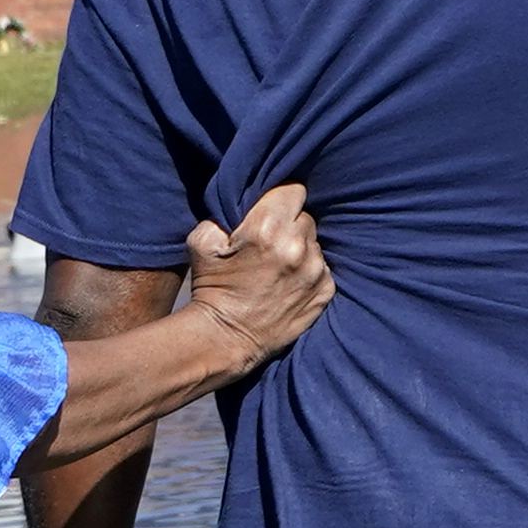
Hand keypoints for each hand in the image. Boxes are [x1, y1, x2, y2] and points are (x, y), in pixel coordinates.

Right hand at [184, 184, 328, 360]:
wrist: (223, 339)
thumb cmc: (210, 286)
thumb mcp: (202, 240)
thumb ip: (226, 210)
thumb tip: (243, 199)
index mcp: (267, 228)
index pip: (293, 189)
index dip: (280, 197)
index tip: (270, 209)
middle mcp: (297, 247)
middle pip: (305, 215)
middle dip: (289, 223)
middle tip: (269, 242)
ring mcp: (315, 271)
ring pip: (315, 242)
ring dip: (300, 248)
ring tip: (277, 266)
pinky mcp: (325, 292)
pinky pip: (324, 267)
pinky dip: (310, 271)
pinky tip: (288, 282)